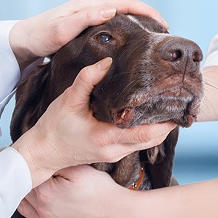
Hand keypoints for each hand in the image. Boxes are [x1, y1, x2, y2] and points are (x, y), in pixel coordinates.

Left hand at [7, 165, 132, 217]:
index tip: (14, 157)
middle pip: (21, 192)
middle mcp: (43, 210)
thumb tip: (36, 159)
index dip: (21, 165)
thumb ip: (54, 164)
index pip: (25, 176)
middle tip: (9, 169)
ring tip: (8, 188)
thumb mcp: (77, 168)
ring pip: (23, 209)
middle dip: (16, 180)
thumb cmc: (100, 188)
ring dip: (15, 198)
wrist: (118, 213)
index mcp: (45, 192)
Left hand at [9, 0, 167, 68]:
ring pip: (121, 14)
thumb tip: (112, 9)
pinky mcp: (86, 20)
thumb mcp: (62, 30)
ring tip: (152, 40)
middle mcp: (92, 3)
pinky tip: (131, 41)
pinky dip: (126, 28)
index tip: (164, 26)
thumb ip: (85, 18)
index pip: (127, 2)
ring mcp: (89, 11)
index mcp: (90, 2)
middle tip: (163, 36)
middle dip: (148, 18)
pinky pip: (113, 21)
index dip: (148, 12)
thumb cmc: (41, 36)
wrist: (25, 39)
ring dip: (138, 23)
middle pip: (128, 7)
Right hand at [12, 57, 175, 186]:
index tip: (175, 103)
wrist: (42, 152)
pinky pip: (136, 144)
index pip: (146, 132)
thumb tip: (107, 62)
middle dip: (167, 122)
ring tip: (163, 106)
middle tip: (174, 101)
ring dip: (158, 128)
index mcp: (106, 137)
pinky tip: (144, 117)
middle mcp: (114, 150)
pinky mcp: (111, 154)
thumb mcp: (68, 100)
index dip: (165, 120)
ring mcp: (114, 155)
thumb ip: (87, 79)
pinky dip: (145, 131)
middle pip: (153, 139)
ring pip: (146, 143)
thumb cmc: (53, 127)